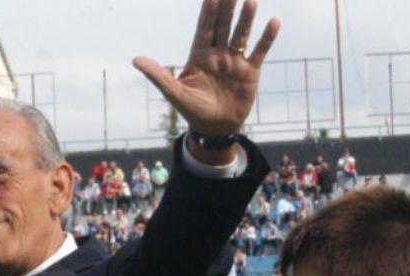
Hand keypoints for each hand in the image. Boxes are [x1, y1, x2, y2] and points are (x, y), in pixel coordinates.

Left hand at [133, 0, 278, 137]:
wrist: (215, 128)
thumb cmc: (192, 111)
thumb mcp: (174, 93)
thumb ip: (158, 76)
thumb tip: (135, 60)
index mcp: (199, 56)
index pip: (204, 29)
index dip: (208, 12)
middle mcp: (217, 55)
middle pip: (223, 27)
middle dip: (227, 9)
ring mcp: (234, 62)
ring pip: (241, 35)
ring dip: (246, 19)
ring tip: (251, 1)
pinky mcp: (250, 72)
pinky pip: (259, 51)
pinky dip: (267, 38)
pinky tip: (274, 21)